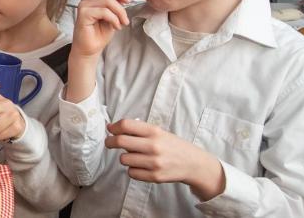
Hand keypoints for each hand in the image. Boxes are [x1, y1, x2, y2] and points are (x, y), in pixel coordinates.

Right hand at [72, 0, 133, 58]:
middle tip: (130, 1)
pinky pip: (103, 11)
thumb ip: (117, 4)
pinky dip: (113, 19)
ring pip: (107, 0)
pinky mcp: (83, 14)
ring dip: (120, 12)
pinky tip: (116, 26)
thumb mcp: (114, 15)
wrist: (90, 49)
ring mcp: (85, 6)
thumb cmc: (100, 33)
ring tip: (123, 22)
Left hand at [106, 119, 225, 200]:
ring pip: (124, 159)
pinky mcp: (155, 177)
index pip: (126, 125)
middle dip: (110, 142)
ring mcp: (154, 162)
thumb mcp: (159, 132)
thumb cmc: (173, 146)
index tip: (110, 129)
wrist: (194, 164)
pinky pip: (131, 173)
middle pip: (120, 141)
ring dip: (125, 157)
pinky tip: (141, 166)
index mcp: (154, 131)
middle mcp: (154, 146)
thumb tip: (112, 128)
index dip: (114, 127)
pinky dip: (133, 170)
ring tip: (135, 156)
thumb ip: (138, 130)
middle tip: (109, 143)